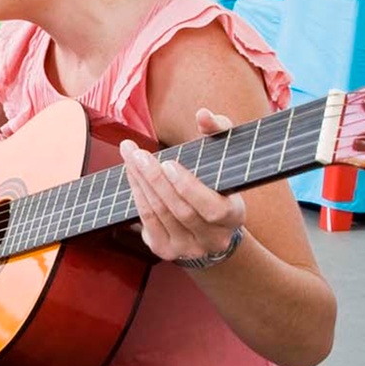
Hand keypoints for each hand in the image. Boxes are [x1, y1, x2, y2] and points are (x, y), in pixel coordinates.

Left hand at [121, 109, 246, 265]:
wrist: (211, 228)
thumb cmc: (219, 184)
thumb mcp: (225, 158)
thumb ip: (219, 131)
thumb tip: (203, 115)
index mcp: (234, 217)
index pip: (213, 209)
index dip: (188, 188)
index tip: (168, 163)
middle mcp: (212, 239)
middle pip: (179, 210)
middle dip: (154, 178)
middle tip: (136, 153)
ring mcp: (188, 248)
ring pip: (160, 214)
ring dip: (141, 183)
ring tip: (130, 156)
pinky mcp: (166, 250)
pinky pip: (147, 221)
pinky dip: (137, 195)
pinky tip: (132, 175)